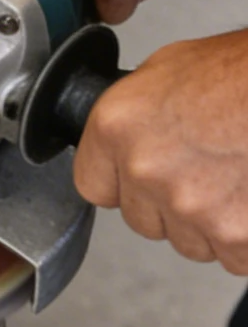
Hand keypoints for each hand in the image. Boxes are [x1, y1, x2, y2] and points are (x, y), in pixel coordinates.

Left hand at [75, 30, 247, 269]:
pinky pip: (235, 257)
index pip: (94, 186)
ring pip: (190, 242)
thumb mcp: (173, 69)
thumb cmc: (246, 72)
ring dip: (213, 225)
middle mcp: (145, 170)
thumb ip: (140, 114)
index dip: (125, 184)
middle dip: (173, 206)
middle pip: (144, 221)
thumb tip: (132, 137)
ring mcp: (190, 206)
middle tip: (212, 174)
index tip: (147, 178)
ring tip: (242, 181)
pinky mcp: (236, 235)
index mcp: (117, 127)